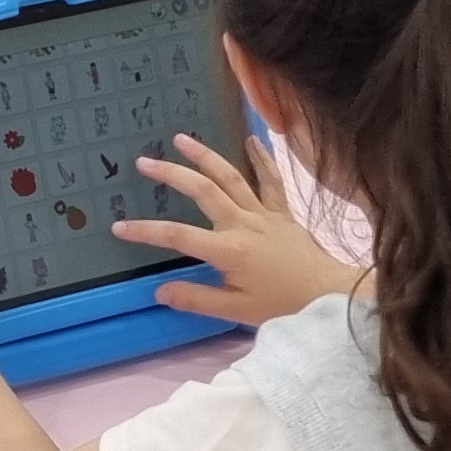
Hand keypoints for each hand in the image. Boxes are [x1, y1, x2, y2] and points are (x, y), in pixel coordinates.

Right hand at [113, 134, 364, 323]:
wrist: (331, 296)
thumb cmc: (283, 306)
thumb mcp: (236, 310)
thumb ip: (197, 299)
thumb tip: (159, 291)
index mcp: (228, 250)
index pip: (178, 236)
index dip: (146, 231)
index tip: (119, 227)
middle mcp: (243, 224)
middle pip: (202, 191)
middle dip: (171, 175)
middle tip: (145, 162)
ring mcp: (264, 214)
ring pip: (231, 177)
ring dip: (205, 156)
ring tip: (182, 139)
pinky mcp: (282, 212)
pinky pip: (271, 181)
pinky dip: (262, 158)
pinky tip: (252, 139)